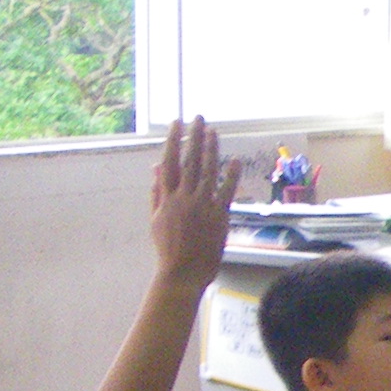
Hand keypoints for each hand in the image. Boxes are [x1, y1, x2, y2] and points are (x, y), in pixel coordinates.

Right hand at [146, 117, 235, 285]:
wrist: (182, 272)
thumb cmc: (168, 247)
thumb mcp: (156, 219)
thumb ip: (157, 192)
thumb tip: (156, 168)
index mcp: (166, 198)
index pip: (169, 162)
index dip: (174, 141)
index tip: (177, 124)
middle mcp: (184, 198)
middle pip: (190, 161)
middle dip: (194, 138)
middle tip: (199, 118)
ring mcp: (203, 205)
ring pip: (207, 171)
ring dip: (211, 150)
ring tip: (214, 131)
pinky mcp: (220, 216)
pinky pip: (226, 191)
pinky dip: (231, 176)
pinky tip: (234, 160)